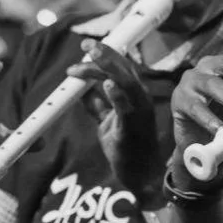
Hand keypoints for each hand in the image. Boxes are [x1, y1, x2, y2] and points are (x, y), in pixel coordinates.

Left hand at [67, 39, 162, 208]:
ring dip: (108, 66)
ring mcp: (141, 112)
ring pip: (126, 81)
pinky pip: (127, 107)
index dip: (105, 55)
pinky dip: (118, 94)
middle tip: (86, 45)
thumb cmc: (128, 151)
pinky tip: (108, 84)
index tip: (86, 48)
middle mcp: (141, 99)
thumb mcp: (107, 124)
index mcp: (135, 96)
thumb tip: (79, 91)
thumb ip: (97, 106)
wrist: (143, 177)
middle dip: (104, 54)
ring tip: (91, 55)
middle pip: (124, 69)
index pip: (121, 68)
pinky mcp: (136, 127)